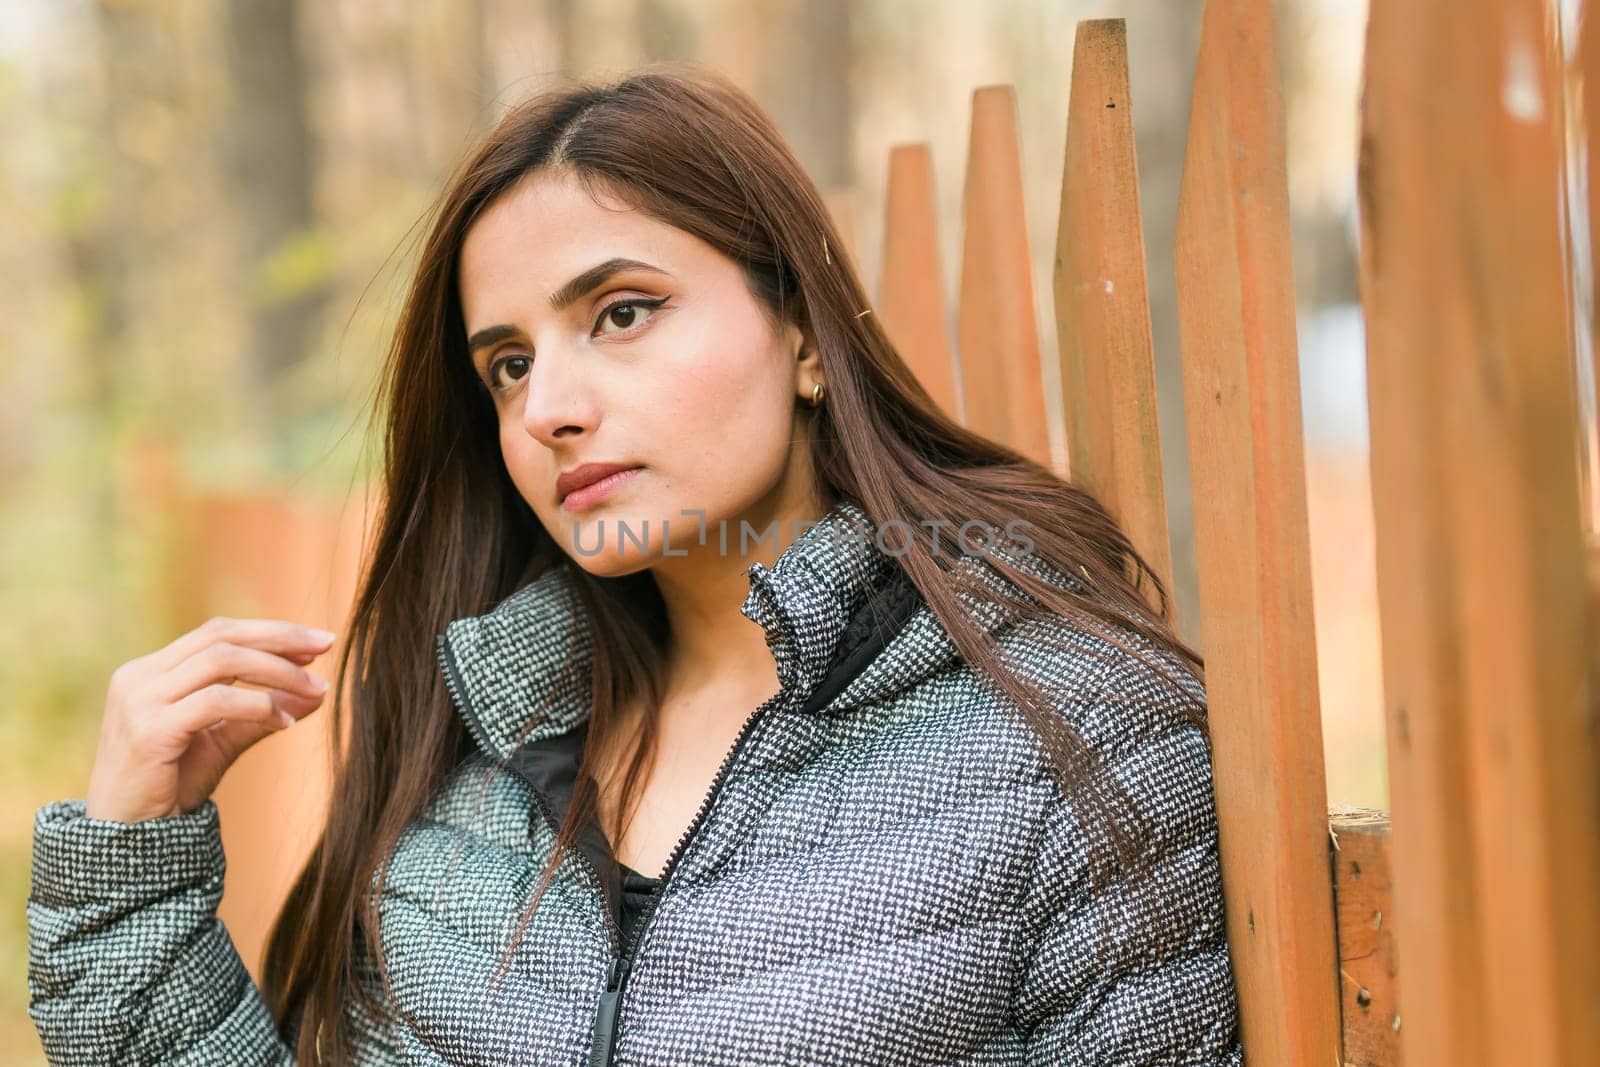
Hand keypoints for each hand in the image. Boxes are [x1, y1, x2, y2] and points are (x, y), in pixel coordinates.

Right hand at [84, 616, 335, 822]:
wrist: (127, 838)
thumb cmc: (171, 785)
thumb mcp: (222, 741)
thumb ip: (264, 712)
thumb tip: (319, 691)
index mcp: (150, 671)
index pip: (217, 633)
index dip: (269, 633)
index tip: (315, 643)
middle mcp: (139, 677)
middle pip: (221, 637)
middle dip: (280, 638)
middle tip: (326, 646)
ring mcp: (139, 701)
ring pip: (222, 662)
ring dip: (277, 672)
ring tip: (315, 689)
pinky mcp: (149, 730)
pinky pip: (215, 702)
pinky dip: (259, 706)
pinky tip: (286, 723)